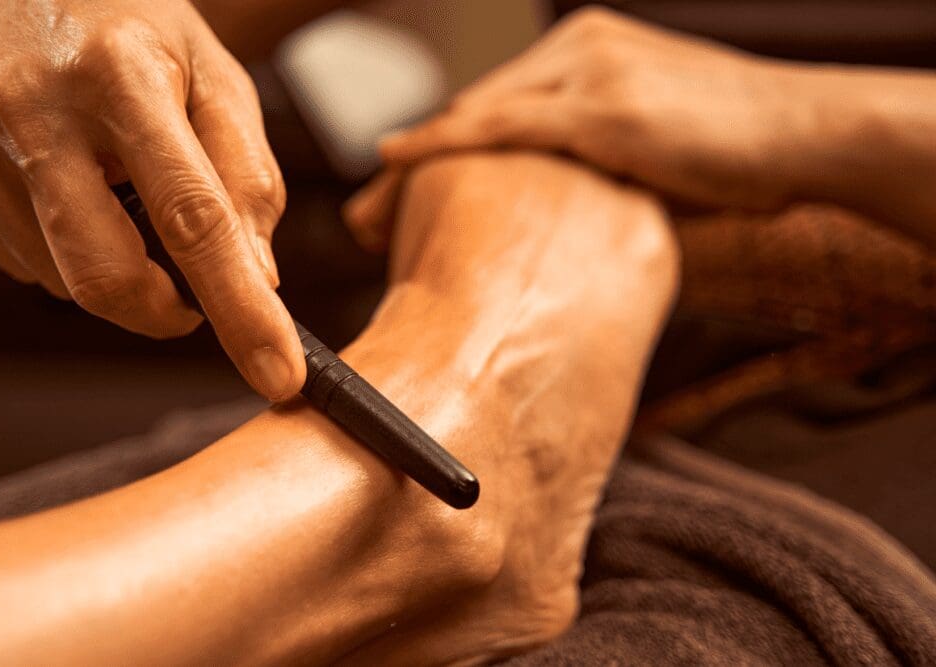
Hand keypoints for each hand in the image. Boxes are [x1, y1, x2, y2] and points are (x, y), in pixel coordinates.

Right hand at [0, 0, 303, 399]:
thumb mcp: (217, 78)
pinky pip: (17, 262)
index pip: (192, 217)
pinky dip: (61, 252)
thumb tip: (258, 277)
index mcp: (123, 77)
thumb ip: (247, 176)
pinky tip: (65, 189)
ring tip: (113, 190)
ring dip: (111, 268)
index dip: (240, 309)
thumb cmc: (134, 30)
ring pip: (62, 279)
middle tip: (190, 295)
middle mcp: (33, 108)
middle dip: (162, 311)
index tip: (278, 377)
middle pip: (104, 276)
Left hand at [346, 7, 821, 246]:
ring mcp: (591, 71)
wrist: (808, 132)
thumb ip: (597, 159)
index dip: (442, 149)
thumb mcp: (654, 142)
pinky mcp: (605, 106)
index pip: (496, 106)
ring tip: (368, 209)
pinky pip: (506, 125)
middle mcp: (581, 47)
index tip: (396, 190)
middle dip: (416, 163)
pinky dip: (447, 142)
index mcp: (588, 50)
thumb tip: (560, 212)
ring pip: (478, 117)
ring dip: (417, 162)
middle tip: (365, 210)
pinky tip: (399, 160)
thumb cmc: (738, 148)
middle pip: (474, 110)